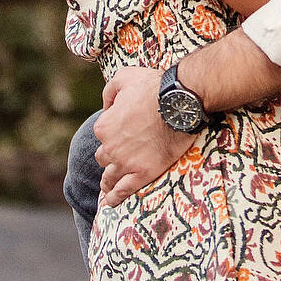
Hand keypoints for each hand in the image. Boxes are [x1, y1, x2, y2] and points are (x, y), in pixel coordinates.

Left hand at [93, 67, 195, 207]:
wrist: (178, 103)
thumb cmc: (153, 87)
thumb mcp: (123, 77)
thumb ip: (109, 92)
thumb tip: (106, 106)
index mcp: (103, 126)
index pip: (102, 135)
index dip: (112, 133)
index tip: (123, 133)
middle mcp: (110, 147)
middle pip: (103, 157)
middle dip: (110, 157)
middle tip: (121, 157)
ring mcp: (126, 162)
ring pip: (109, 177)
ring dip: (107, 182)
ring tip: (107, 188)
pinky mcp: (143, 173)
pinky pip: (123, 190)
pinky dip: (115, 198)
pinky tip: (111, 202)